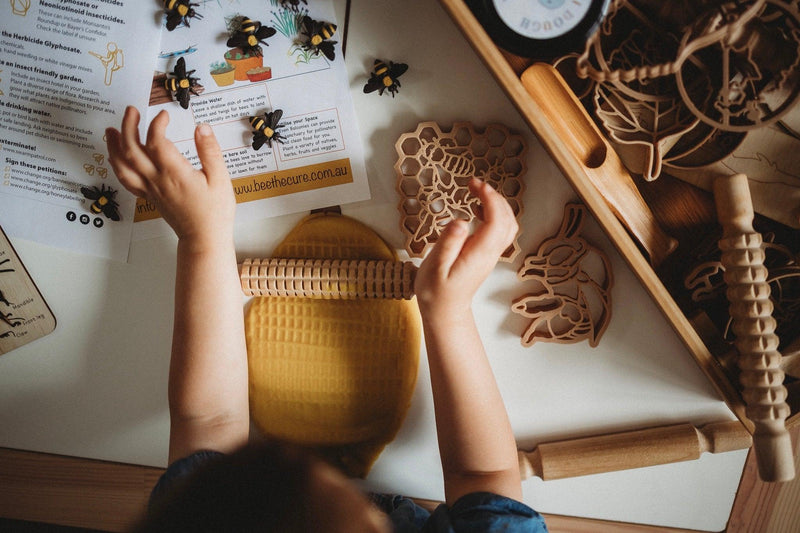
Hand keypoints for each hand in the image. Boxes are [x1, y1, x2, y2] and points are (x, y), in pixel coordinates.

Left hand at [105, 106, 234, 250]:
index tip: (164, 115)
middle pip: (132, 150)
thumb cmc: (214, 212)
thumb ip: (210, 151)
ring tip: (111, 130)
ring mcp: (150, 189)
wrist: (203, 238)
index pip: (157, 142)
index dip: (157, 124)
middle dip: (128, 126)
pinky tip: (115, 157)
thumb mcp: (220, 179)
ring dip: (114, 146)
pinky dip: (116, 166)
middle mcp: (157, 180)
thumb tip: (202, 128)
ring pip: (122, 165)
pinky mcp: (149, 196)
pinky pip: (126, 180)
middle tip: (131, 111)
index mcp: (175, 173)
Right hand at [415, 178, 517, 316]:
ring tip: (477, 192)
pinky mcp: (486, 255)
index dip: (490, 199)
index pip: (495, 220)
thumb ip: (448, 243)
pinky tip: (477, 210)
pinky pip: (499, 231)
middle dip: (495, 197)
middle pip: (507, 220)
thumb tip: (461, 221)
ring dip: (496, 205)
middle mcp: (490, 253)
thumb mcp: (435, 267)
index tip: (476, 185)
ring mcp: (490, 254)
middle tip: (475, 184)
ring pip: (507, 225)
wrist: (445, 312)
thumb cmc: (437, 291)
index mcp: (479, 254)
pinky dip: (494, 215)